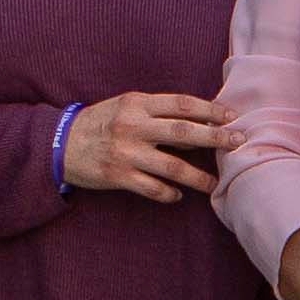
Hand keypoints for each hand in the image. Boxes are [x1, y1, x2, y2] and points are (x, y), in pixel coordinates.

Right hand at [61, 91, 228, 202]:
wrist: (60, 143)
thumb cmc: (101, 122)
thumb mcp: (126, 106)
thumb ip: (158, 111)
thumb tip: (199, 121)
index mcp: (137, 104)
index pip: (182, 104)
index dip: (210, 110)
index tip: (232, 116)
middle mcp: (134, 126)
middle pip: (183, 132)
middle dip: (215, 138)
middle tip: (238, 143)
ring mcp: (126, 153)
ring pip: (172, 167)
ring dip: (198, 177)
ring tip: (215, 184)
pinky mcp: (118, 176)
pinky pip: (152, 189)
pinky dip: (169, 194)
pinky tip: (178, 195)